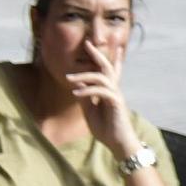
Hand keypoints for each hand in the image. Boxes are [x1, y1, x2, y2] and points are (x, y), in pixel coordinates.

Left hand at [65, 42, 139, 158]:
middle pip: (107, 67)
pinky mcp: (116, 103)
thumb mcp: (90, 110)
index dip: (105, 57)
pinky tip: (76, 93)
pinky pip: (102, 92)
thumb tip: (78, 85)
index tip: (101, 44)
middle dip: (97, 54)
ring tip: (68, 78)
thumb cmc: (105, 127)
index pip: (108, 70)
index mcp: (108, 91)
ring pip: (102, 77)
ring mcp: (115, 96)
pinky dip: (87, 90)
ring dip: (84, 76)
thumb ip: (86, 97)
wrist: (117, 143)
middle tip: (88, 43)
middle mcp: (114, 90)